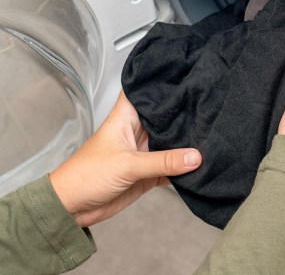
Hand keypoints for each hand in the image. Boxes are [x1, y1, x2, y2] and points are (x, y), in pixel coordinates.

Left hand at [49, 91, 201, 227]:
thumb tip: (195, 157)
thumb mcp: (127, 165)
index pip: (143, 91)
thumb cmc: (85, 176)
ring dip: (185, 145)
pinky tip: (200, 166)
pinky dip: (183, 169)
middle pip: (163, 118)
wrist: (73, 208)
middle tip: (208, 108)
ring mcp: (143, 153)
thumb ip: (163, 161)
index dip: (161, 82)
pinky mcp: (147, 173)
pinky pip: (170, 168)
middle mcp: (136, 132)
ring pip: (170, 144)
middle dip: (183, 115)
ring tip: (211, 136)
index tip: (185, 76)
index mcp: (125, 118)